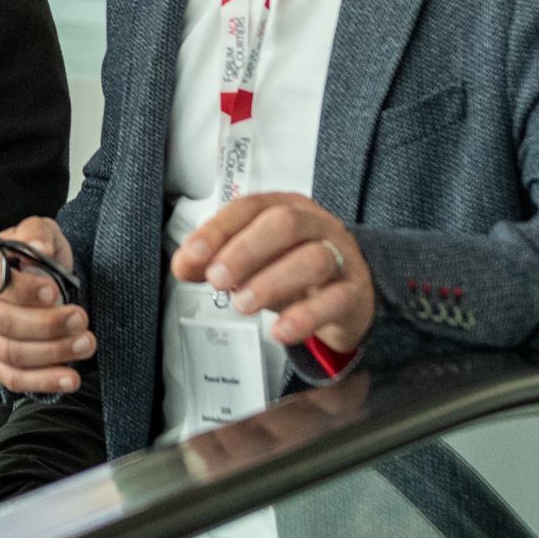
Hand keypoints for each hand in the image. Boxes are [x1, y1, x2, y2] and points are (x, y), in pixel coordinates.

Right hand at [0, 216, 93, 394]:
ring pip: (11, 354)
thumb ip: (37, 234)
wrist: (41, 280)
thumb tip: (39, 249)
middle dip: (47, 326)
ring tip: (86, 345)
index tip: (55, 292)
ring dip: (53, 353)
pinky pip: (13, 378)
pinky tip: (70, 378)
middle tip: (81, 319)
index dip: (23, 290)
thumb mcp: (40, 232)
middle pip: (4, 323)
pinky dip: (43, 381)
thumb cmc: (37, 255)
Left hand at [170, 193, 373, 356]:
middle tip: (218, 278)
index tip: (193, 255)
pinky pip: (335, 300)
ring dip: (271, 282)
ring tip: (244, 304)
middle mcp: (315, 225)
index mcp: (286, 207)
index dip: (218, 230)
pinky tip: (280, 330)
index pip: (249, 208)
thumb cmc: (296, 272)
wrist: (349, 296)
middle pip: (284, 224)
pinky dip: (305, 317)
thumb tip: (183, 265)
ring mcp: (341, 257)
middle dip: (244, 251)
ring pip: (313, 259)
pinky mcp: (355, 293)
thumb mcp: (254, 262)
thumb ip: (215, 261)